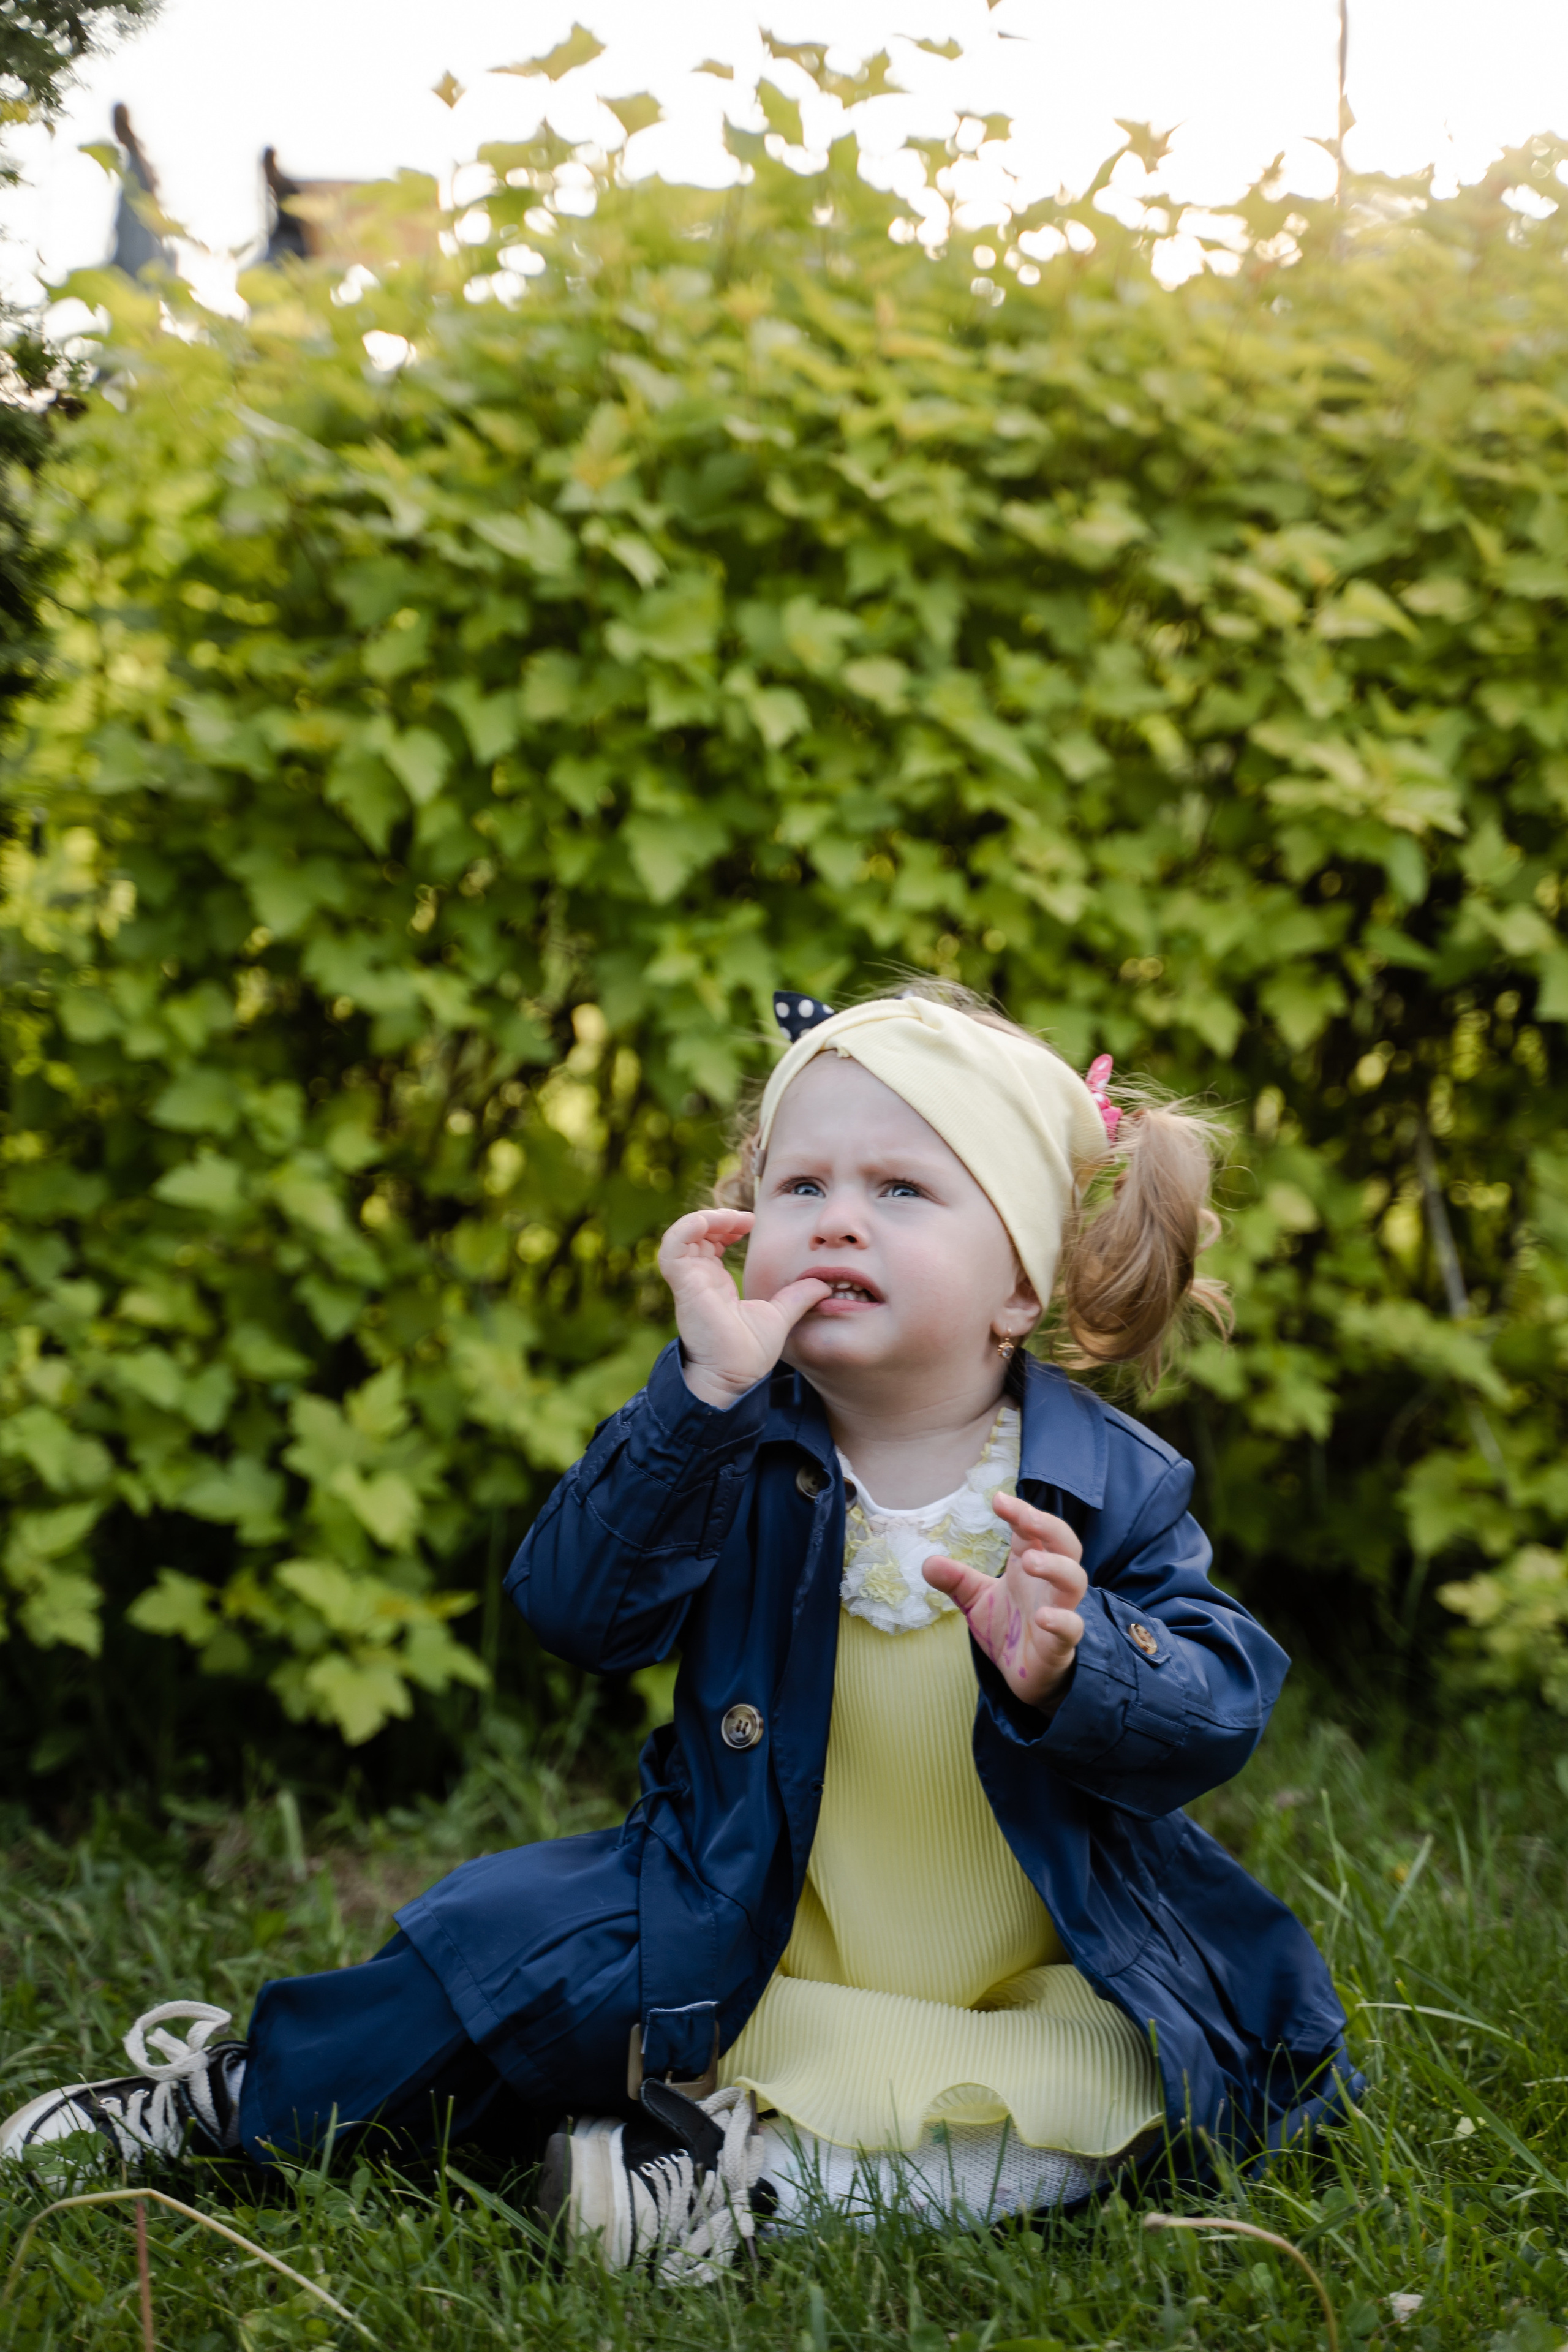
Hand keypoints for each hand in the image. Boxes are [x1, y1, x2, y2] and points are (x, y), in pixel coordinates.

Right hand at [658, 1209, 829, 1408]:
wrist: (733, 1377)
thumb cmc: (749, 1354)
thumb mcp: (780, 1315)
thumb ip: (798, 1297)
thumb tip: (824, 1286)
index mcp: (714, 1283)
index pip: (710, 1243)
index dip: (726, 1226)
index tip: (751, 1222)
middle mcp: (698, 1279)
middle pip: (696, 1233)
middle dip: (718, 1218)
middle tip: (745, 1219)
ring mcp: (689, 1281)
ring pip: (682, 1235)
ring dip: (705, 1219)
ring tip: (733, 1219)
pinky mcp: (684, 1284)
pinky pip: (673, 1248)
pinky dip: (687, 1229)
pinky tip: (711, 1222)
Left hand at [923, 1492, 1086, 1710]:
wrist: (1026, 1676)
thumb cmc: (1009, 1629)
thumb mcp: (977, 1601)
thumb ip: (956, 1581)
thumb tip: (927, 1563)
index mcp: (1031, 1565)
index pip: (1033, 1530)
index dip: (1020, 1511)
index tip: (997, 1498)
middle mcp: (1049, 1584)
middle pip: (1065, 1544)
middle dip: (1048, 1526)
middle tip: (1025, 1517)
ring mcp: (1060, 1611)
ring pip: (1074, 1580)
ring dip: (1056, 1566)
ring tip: (1031, 1561)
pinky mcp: (1061, 1643)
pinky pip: (1072, 1628)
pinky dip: (1062, 1621)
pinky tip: (1043, 1617)